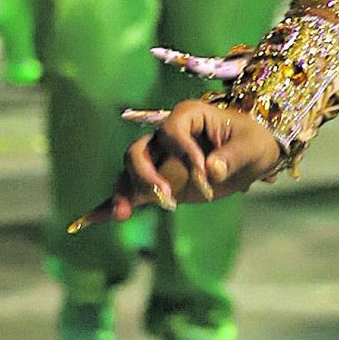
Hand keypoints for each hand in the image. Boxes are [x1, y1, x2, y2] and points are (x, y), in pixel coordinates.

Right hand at [74, 99, 284, 230]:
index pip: (172, 129)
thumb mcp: (252, 148)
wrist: (252, 157)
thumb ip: (232, 157)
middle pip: (138, 151)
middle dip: (145, 174)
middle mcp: (166, 136)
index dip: (182, 150)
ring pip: (128, 173)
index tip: (204, 172)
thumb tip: (211, 170)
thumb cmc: (255, 142)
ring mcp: (158, 161)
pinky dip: (106, 207)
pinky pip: (129, 194)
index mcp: (188, 116)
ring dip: (125, 192)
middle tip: (166, 198)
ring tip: (125, 215)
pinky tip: (83, 223)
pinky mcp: (157, 184)